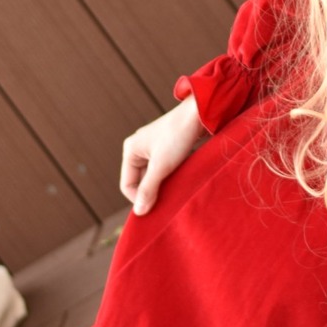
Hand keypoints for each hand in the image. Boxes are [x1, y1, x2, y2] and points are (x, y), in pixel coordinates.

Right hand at [120, 96, 205, 215]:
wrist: (199, 113)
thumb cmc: (178, 137)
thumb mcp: (161, 166)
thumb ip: (149, 189)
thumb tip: (139, 212)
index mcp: (130, 150)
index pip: (127, 185)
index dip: (139, 199)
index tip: (157, 207)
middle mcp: (138, 148)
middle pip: (139, 181)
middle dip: (152, 191)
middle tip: (168, 200)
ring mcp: (152, 147)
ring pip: (152, 176)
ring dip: (162, 185)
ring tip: (175, 189)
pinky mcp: (166, 148)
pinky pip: (162, 169)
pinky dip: (169, 176)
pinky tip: (180, 179)